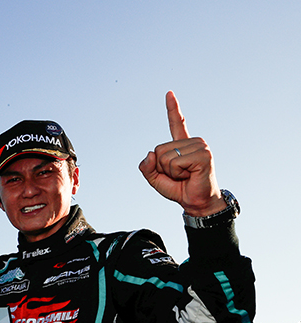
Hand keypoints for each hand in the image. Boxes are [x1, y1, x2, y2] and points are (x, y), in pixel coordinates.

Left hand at [139, 91, 224, 216]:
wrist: (196, 202)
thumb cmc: (179, 188)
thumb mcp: (155, 179)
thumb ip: (146, 167)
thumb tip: (149, 154)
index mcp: (182, 144)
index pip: (176, 123)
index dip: (172, 109)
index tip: (169, 93)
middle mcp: (192, 142)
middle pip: (158, 150)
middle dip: (161, 167)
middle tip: (178, 175)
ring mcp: (200, 146)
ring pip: (165, 157)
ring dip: (170, 171)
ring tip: (185, 175)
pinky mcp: (203, 155)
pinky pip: (175, 162)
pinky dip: (177, 173)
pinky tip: (190, 175)